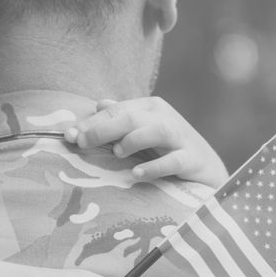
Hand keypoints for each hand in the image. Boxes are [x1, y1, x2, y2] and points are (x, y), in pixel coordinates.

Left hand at [64, 97, 227, 187]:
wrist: (207, 171)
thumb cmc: (166, 149)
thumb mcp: (141, 131)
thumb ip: (119, 119)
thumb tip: (97, 103)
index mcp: (149, 108)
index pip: (115, 110)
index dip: (90, 123)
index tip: (68, 136)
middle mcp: (165, 118)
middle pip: (131, 117)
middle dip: (102, 129)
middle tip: (81, 143)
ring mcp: (181, 139)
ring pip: (156, 131)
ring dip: (132, 140)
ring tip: (117, 152)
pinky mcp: (193, 160)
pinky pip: (174, 161)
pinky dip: (155, 166)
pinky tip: (137, 173)